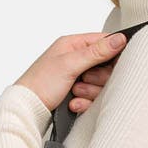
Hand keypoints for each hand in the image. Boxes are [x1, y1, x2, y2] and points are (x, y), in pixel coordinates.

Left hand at [13, 31, 127, 114]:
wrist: (28, 109)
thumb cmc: (41, 83)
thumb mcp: (70, 64)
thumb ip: (96, 52)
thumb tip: (119, 39)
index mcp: (73, 45)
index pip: (104, 41)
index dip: (114, 53)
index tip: (116, 65)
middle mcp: (77, 59)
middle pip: (106, 67)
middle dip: (98, 78)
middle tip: (83, 80)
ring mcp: (78, 77)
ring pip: (101, 85)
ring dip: (90, 92)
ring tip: (74, 92)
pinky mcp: (78, 94)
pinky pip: (93, 98)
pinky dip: (85, 103)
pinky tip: (73, 103)